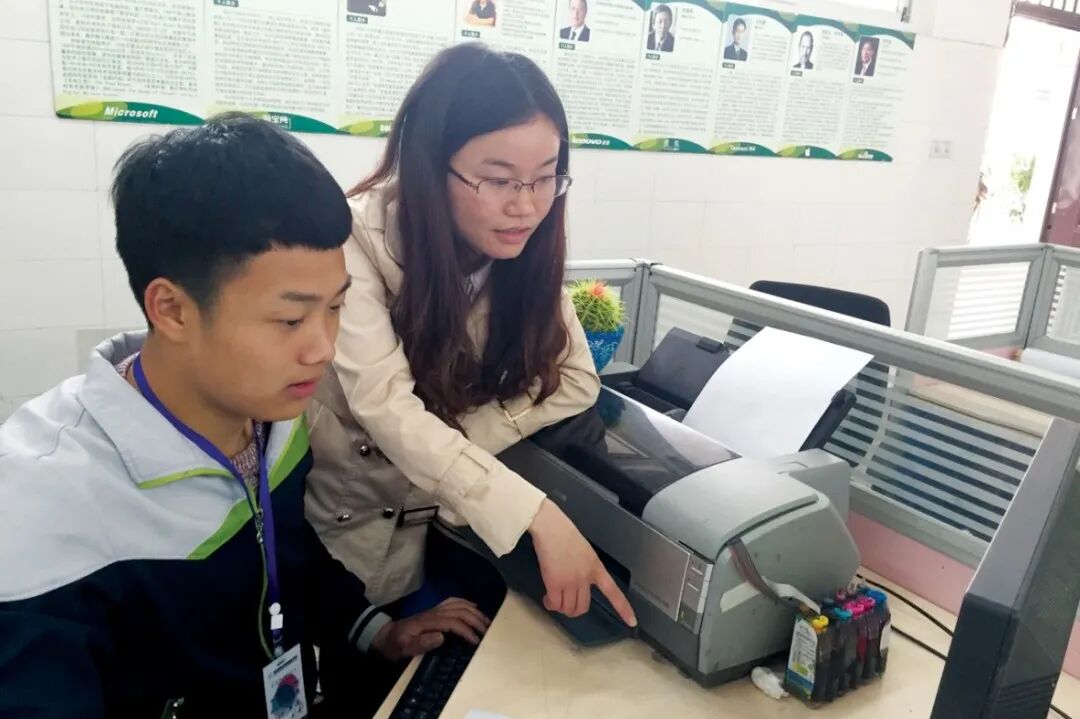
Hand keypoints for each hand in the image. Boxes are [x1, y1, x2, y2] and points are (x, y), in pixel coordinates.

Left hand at [370, 597, 490, 662]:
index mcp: (427, 621)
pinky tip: (473, 607)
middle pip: (459, 611)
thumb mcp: (404, 649)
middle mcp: (433, 612)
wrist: (384, 636)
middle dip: (475, 620)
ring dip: (474, 611)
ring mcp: (434, 609)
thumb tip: (442, 636)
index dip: (466, 630)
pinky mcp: (435, 609)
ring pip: (458, 604)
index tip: (476, 641)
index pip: (453, 622)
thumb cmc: (395, 646)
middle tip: (488, 632)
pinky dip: (466, 602)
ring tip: (486, 621)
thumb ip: (421, 643)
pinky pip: (453, 601)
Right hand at [528, 499, 637, 626]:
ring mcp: (571, 581)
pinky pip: (555, 604)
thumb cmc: (563, 534)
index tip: (632, 622)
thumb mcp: (584, 551)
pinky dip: (551, 605)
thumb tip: (575, 582)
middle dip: (574, 610)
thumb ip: (585, 568)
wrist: (551, 528)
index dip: (623, 608)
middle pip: (583, 607)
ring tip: (553, 600)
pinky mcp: (555, 584)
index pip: (613, 592)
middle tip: (565, 605)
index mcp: (596, 568)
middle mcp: (586, 577)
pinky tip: (547, 599)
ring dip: (561, 608)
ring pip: (569, 608)